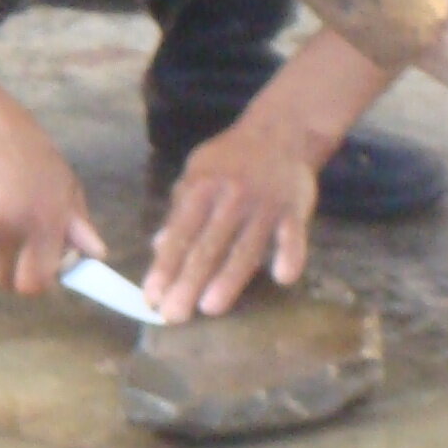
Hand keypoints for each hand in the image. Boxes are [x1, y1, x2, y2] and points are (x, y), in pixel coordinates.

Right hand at [0, 60, 103, 296]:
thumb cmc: (28, 152)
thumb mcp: (64, 183)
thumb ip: (77, 225)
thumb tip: (96, 256)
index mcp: (42, 221)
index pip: (34, 283)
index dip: (37, 283)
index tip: (40, 271)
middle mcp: (6, 227)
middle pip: (5, 280)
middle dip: (14, 270)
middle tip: (19, 249)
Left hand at [145, 117, 317, 321]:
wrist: (280, 132)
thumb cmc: (230, 160)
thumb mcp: (196, 175)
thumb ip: (179, 211)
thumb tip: (158, 247)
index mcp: (200, 189)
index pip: (178, 235)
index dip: (164, 267)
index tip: (151, 297)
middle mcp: (230, 198)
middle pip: (207, 247)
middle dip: (187, 283)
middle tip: (173, 315)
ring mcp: (265, 204)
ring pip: (245, 248)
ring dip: (228, 279)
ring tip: (210, 308)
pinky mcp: (295, 208)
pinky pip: (293, 235)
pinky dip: (290, 254)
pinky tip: (281, 278)